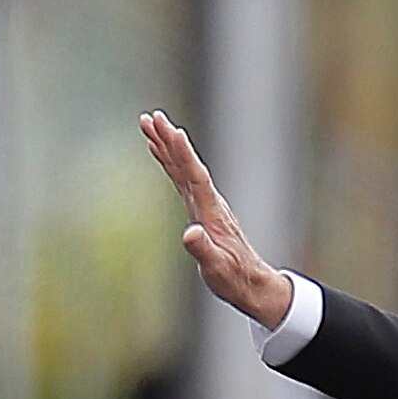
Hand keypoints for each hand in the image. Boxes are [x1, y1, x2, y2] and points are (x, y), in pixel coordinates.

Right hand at [139, 110, 296, 328]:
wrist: (250, 282)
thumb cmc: (233, 277)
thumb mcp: (216, 267)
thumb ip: (203, 250)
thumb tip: (191, 234)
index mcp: (212, 212)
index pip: (197, 176)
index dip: (184, 154)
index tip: (172, 130)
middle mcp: (209, 202)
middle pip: (187, 164)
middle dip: (169, 140)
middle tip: (152, 117)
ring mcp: (204, 203)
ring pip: (182, 166)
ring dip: (166, 144)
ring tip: (148, 122)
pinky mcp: (199, 208)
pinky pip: (181, 177)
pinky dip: (169, 161)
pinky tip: (157, 149)